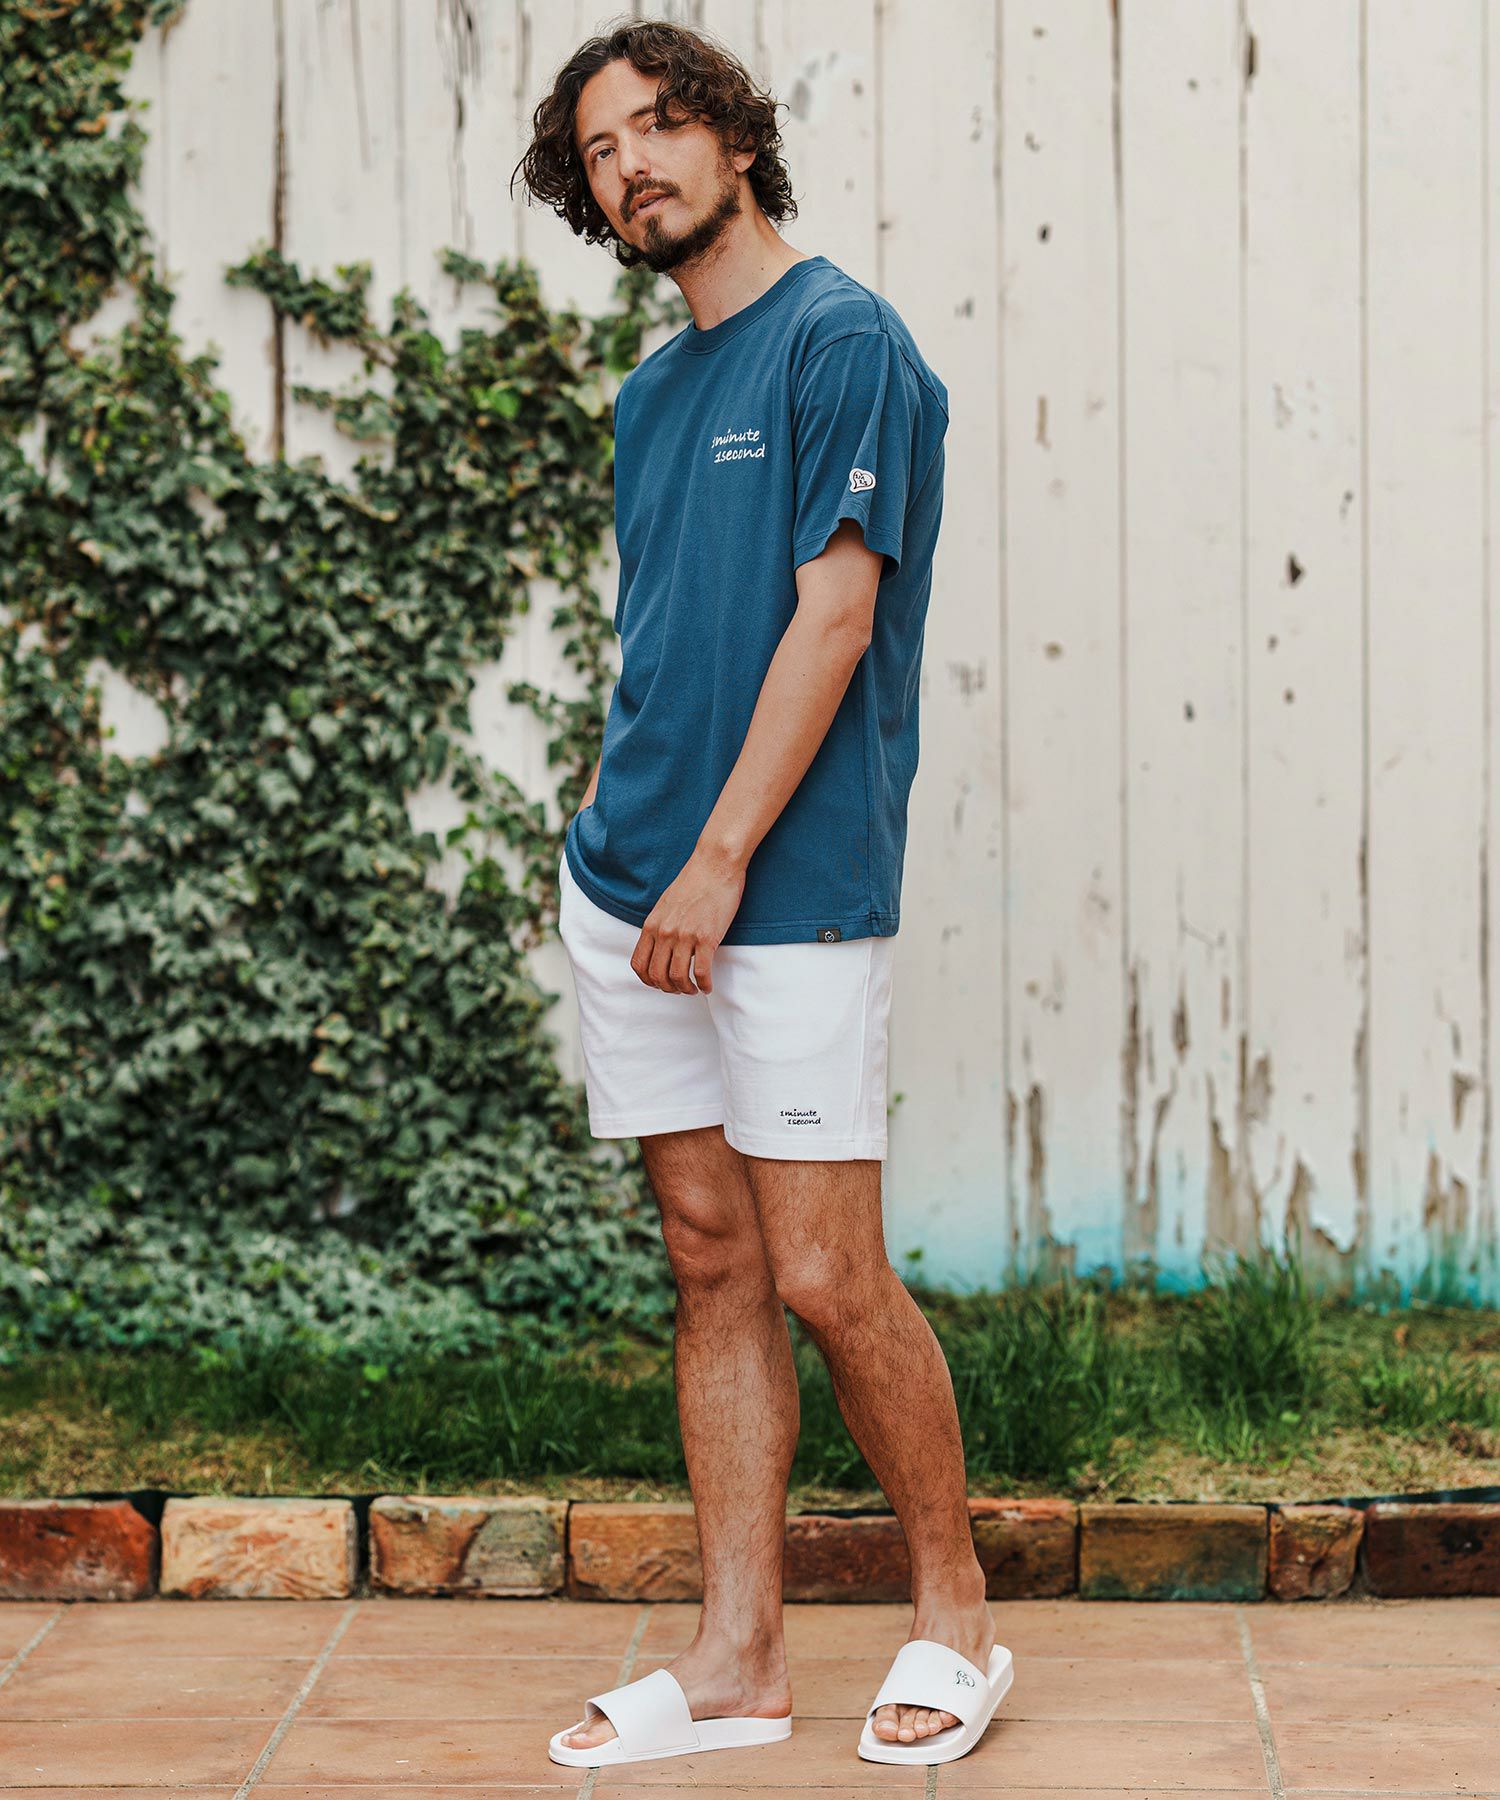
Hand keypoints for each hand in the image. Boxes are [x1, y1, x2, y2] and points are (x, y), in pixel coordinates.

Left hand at [631, 846, 744, 993]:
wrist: (715, 864)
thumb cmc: (695, 881)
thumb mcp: (666, 903)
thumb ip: (660, 925)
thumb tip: (661, 945)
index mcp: (652, 925)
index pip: (639, 964)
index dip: (648, 980)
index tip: (660, 983)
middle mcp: (665, 932)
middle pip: (657, 975)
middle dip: (668, 988)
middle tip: (680, 988)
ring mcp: (685, 935)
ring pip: (678, 977)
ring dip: (686, 989)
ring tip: (695, 989)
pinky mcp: (706, 937)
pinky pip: (700, 972)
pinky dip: (704, 984)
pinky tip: (708, 986)